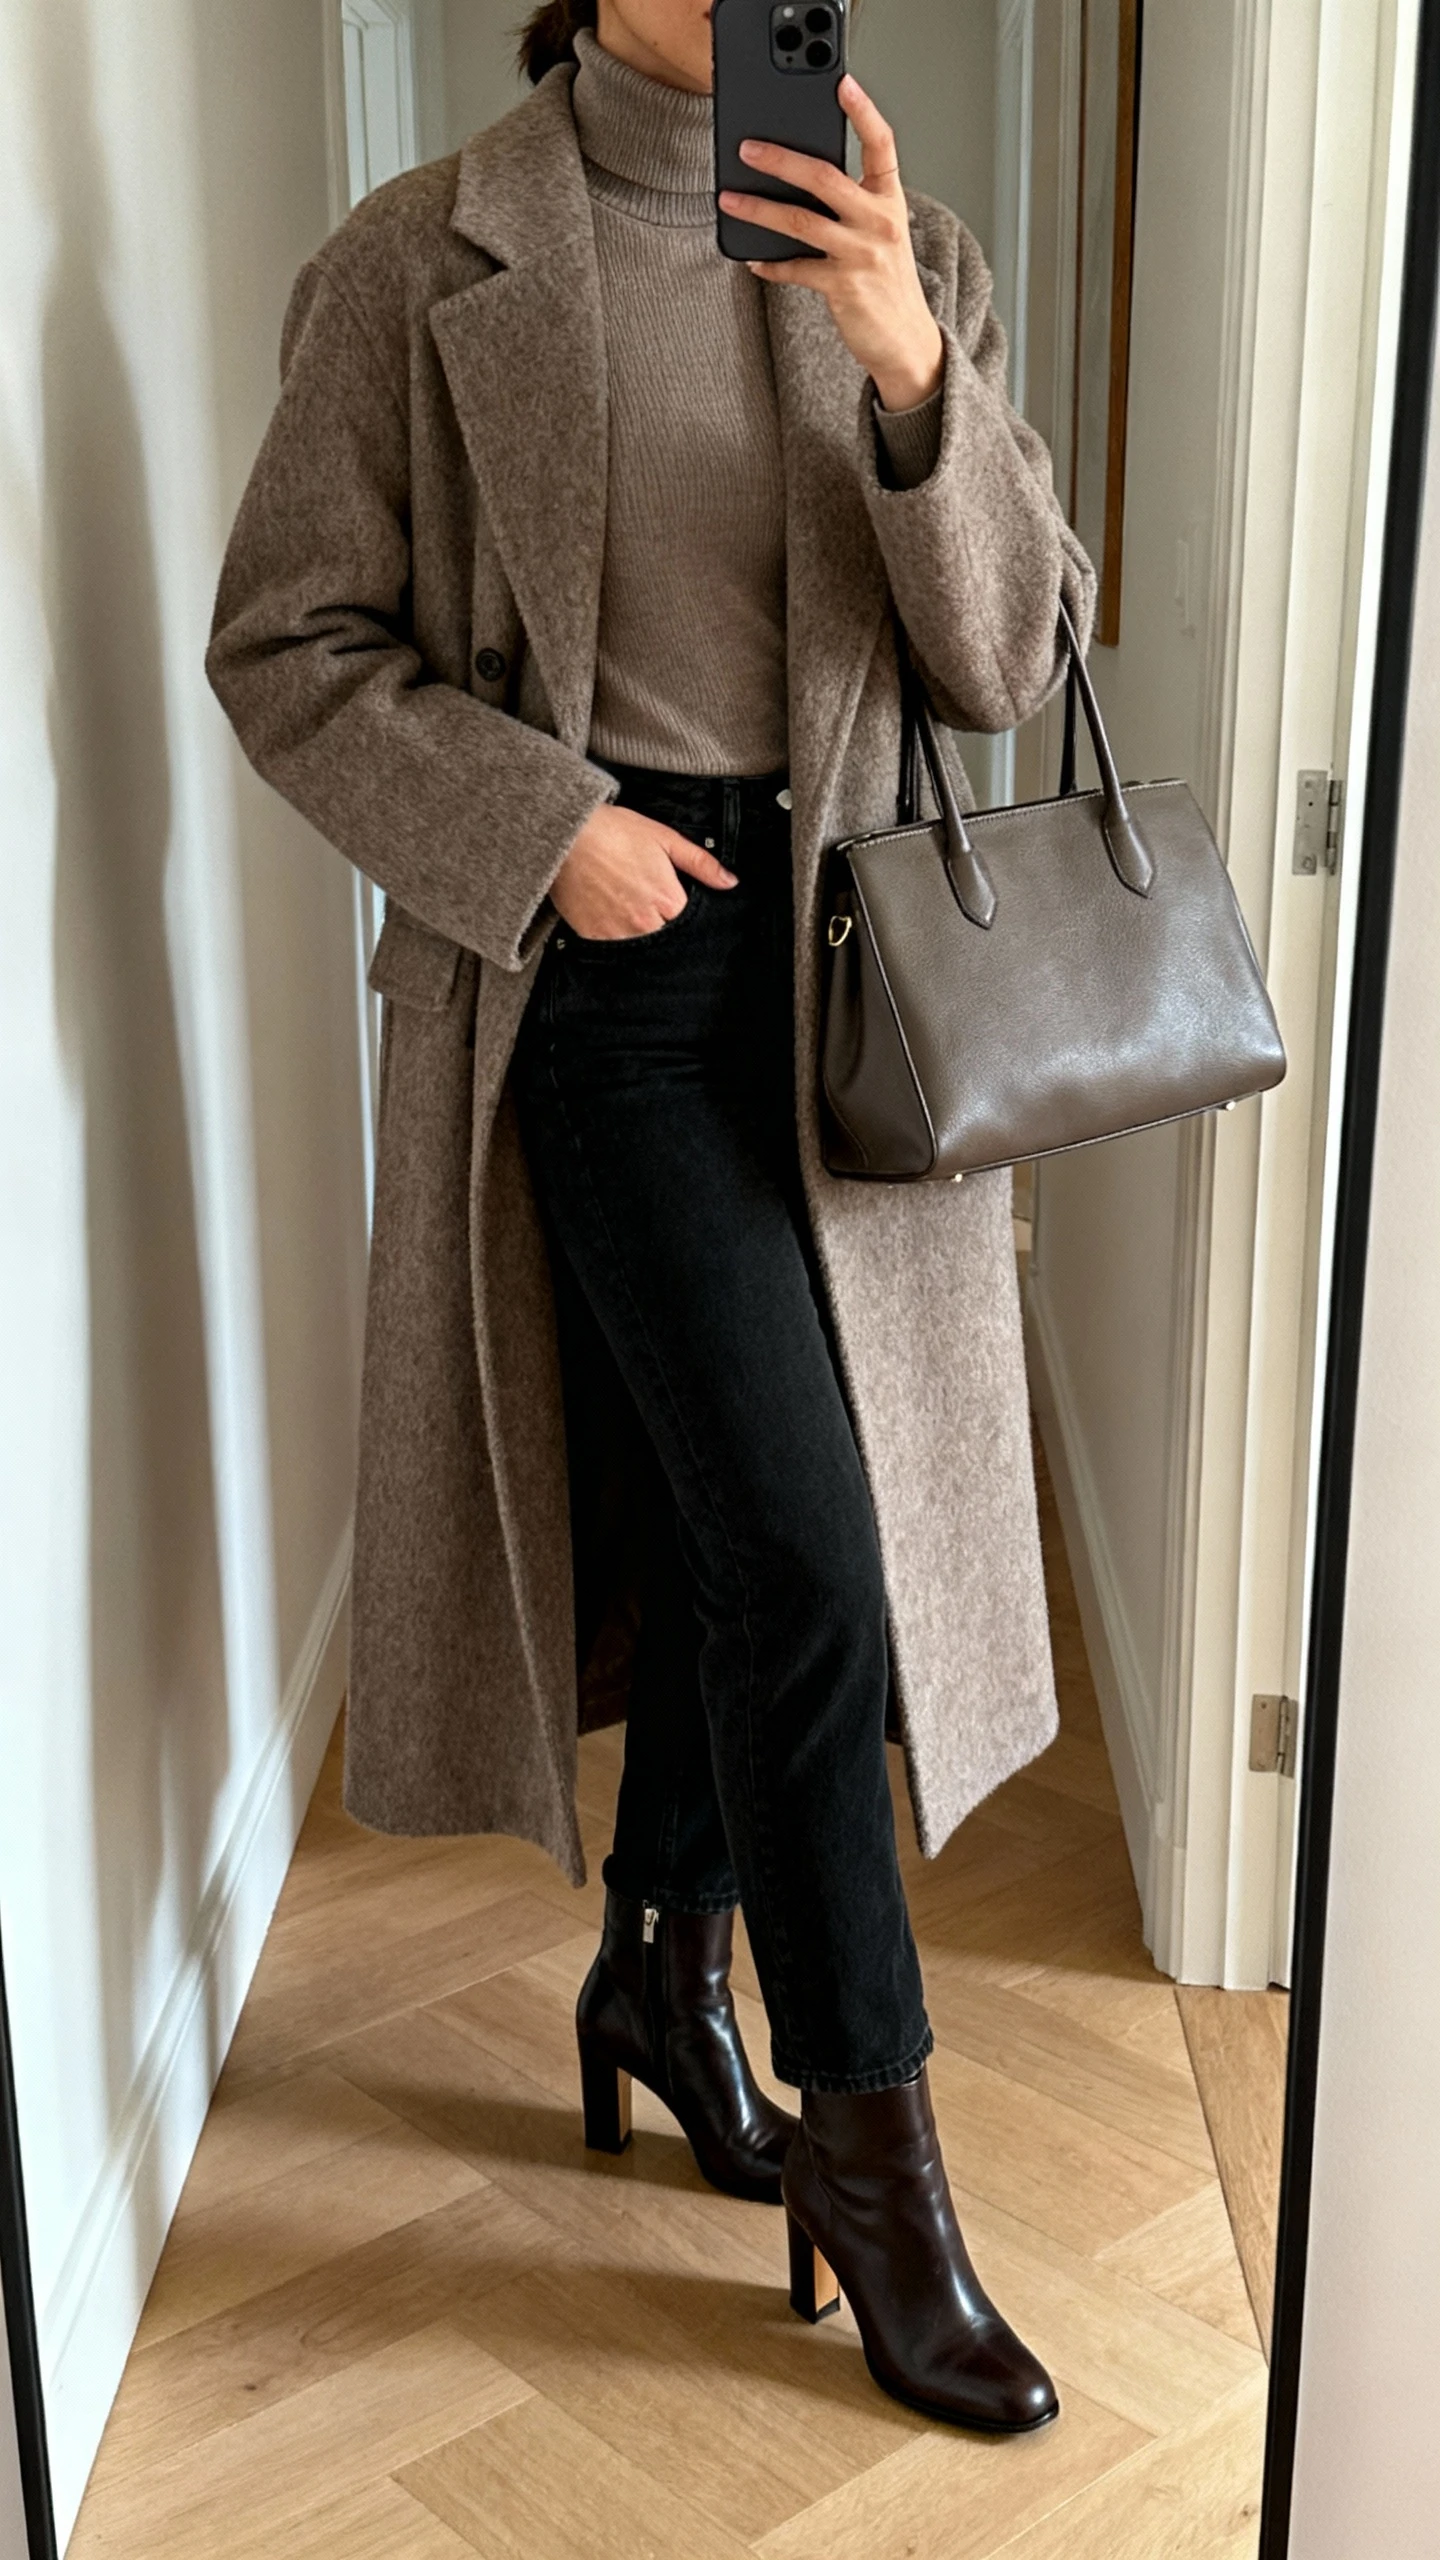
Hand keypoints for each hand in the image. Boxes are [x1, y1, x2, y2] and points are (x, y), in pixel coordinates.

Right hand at [550, 802, 737, 940]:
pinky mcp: (593, 936)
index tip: (667, 895)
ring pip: (639, 944)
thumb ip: (701, 864)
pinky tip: (607, 911)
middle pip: (665, 935)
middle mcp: (646, 923)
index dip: (678, 908)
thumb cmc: (616, 831)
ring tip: (624, 903)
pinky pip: (612, 946)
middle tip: (642, 896)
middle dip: (660, 921)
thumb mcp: (665, 838)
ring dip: (637, 931)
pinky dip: (613, 934)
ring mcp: (618, 932)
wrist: (567, 835)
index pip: (686, 920)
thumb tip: (731, 882)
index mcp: (668, 899)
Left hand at [718, 75, 944, 414]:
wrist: (906, 339)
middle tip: (748, 147)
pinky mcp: (842, 287)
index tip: (842, 83)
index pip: (882, 143)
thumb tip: (796, 179)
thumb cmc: (886, 279)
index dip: (863, 110)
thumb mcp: (880, 231)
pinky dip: (770, 264)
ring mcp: (861, 254)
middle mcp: (879, 222)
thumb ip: (850, 203)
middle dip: (780, 159)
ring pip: (800, 221)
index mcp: (890, 199)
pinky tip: (752, 259)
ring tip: (729, 197)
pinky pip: (795, 269)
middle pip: (824, 178)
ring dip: (758, 209)